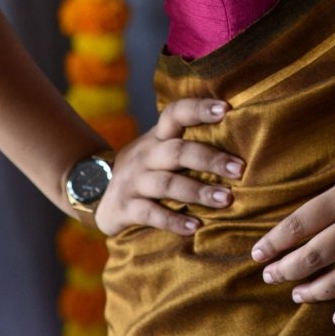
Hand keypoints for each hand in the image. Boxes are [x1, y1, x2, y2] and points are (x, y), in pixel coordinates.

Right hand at [94, 98, 245, 235]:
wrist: (92, 191)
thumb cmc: (145, 169)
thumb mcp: (159, 149)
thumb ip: (187, 144)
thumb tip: (241, 141)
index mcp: (158, 137)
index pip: (176, 113)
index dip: (199, 109)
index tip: (227, 108)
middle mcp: (145, 155)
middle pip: (178, 152)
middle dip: (210, 159)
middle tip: (240, 169)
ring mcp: (133, 181)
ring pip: (167, 184)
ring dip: (198, 191)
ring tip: (226, 200)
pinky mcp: (125, 207)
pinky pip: (150, 213)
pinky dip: (173, 220)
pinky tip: (195, 227)